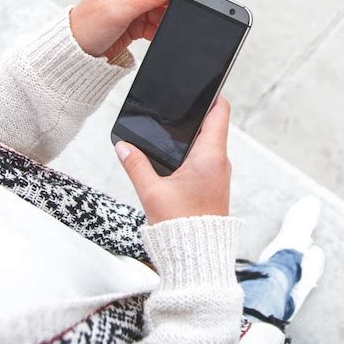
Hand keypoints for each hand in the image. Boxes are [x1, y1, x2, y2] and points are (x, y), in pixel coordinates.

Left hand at [70, 0, 182, 60]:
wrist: (73, 56)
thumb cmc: (86, 30)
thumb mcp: (118, 11)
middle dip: (172, 4)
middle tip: (179, 18)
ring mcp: (133, 7)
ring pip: (161, 9)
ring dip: (165, 19)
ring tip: (163, 29)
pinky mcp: (134, 23)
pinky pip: (155, 23)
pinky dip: (159, 30)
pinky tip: (159, 36)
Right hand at [115, 96, 231, 223]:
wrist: (197, 257)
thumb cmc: (181, 227)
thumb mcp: (151, 192)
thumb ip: (135, 165)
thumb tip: (123, 146)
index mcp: (210, 156)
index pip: (220, 112)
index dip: (211, 94)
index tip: (198, 86)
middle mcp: (220, 161)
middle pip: (213, 124)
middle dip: (194, 114)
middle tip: (174, 105)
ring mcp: (219, 173)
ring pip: (209, 142)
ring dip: (192, 134)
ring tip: (170, 128)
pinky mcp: (214, 184)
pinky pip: (206, 158)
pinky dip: (192, 151)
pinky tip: (173, 155)